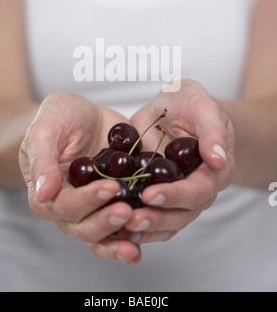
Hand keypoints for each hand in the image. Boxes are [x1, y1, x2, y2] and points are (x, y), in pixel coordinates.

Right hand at [19, 92, 140, 262]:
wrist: (83, 113)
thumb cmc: (58, 117)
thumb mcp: (45, 130)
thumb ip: (42, 160)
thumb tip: (43, 193)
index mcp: (47, 194)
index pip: (66, 206)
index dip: (87, 200)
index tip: (110, 187)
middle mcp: (70, 207)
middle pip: (86, 227)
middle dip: (107, 221)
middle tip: (127, 211)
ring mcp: (95, 207)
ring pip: (105, 233)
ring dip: (122, 235)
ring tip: (142, 224)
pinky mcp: (116, 202)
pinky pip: (125, 223)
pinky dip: (137, 232)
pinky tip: (152, 232)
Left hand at [105, 79, 235, 251]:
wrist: (173, 108)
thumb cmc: (190, 103)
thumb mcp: (201, 106)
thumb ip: (212, 132)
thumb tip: (218, 160)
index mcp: (216, 171)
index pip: (198, 191)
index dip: (175, 195)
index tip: (150, 195)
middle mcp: (200, 190)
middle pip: (181, 214)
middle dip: (156, 218)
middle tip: (131, 219)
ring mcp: (179, 197)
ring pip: (166, 222)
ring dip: (145, 229)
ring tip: (122, 229)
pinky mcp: (160, 197)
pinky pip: (152, 218)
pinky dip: (136, 228)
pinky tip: (116, 231)